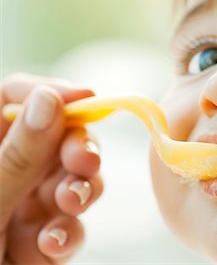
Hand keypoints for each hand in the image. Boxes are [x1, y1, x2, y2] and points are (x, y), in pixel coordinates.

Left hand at [0, 73, 103, 263]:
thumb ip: (15, 155)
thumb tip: (49, 98)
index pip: (9, 98)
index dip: (48, 93)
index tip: (85, 98)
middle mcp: (2, 170)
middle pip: (53, 138)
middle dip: (75, 149)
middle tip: (85, 163)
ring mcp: (21, 205)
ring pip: (70, 181)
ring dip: (78, 192)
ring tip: (70, 205)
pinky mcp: (39, 239)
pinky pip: (67, 225)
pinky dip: (67, 233)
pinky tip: (51, 246)